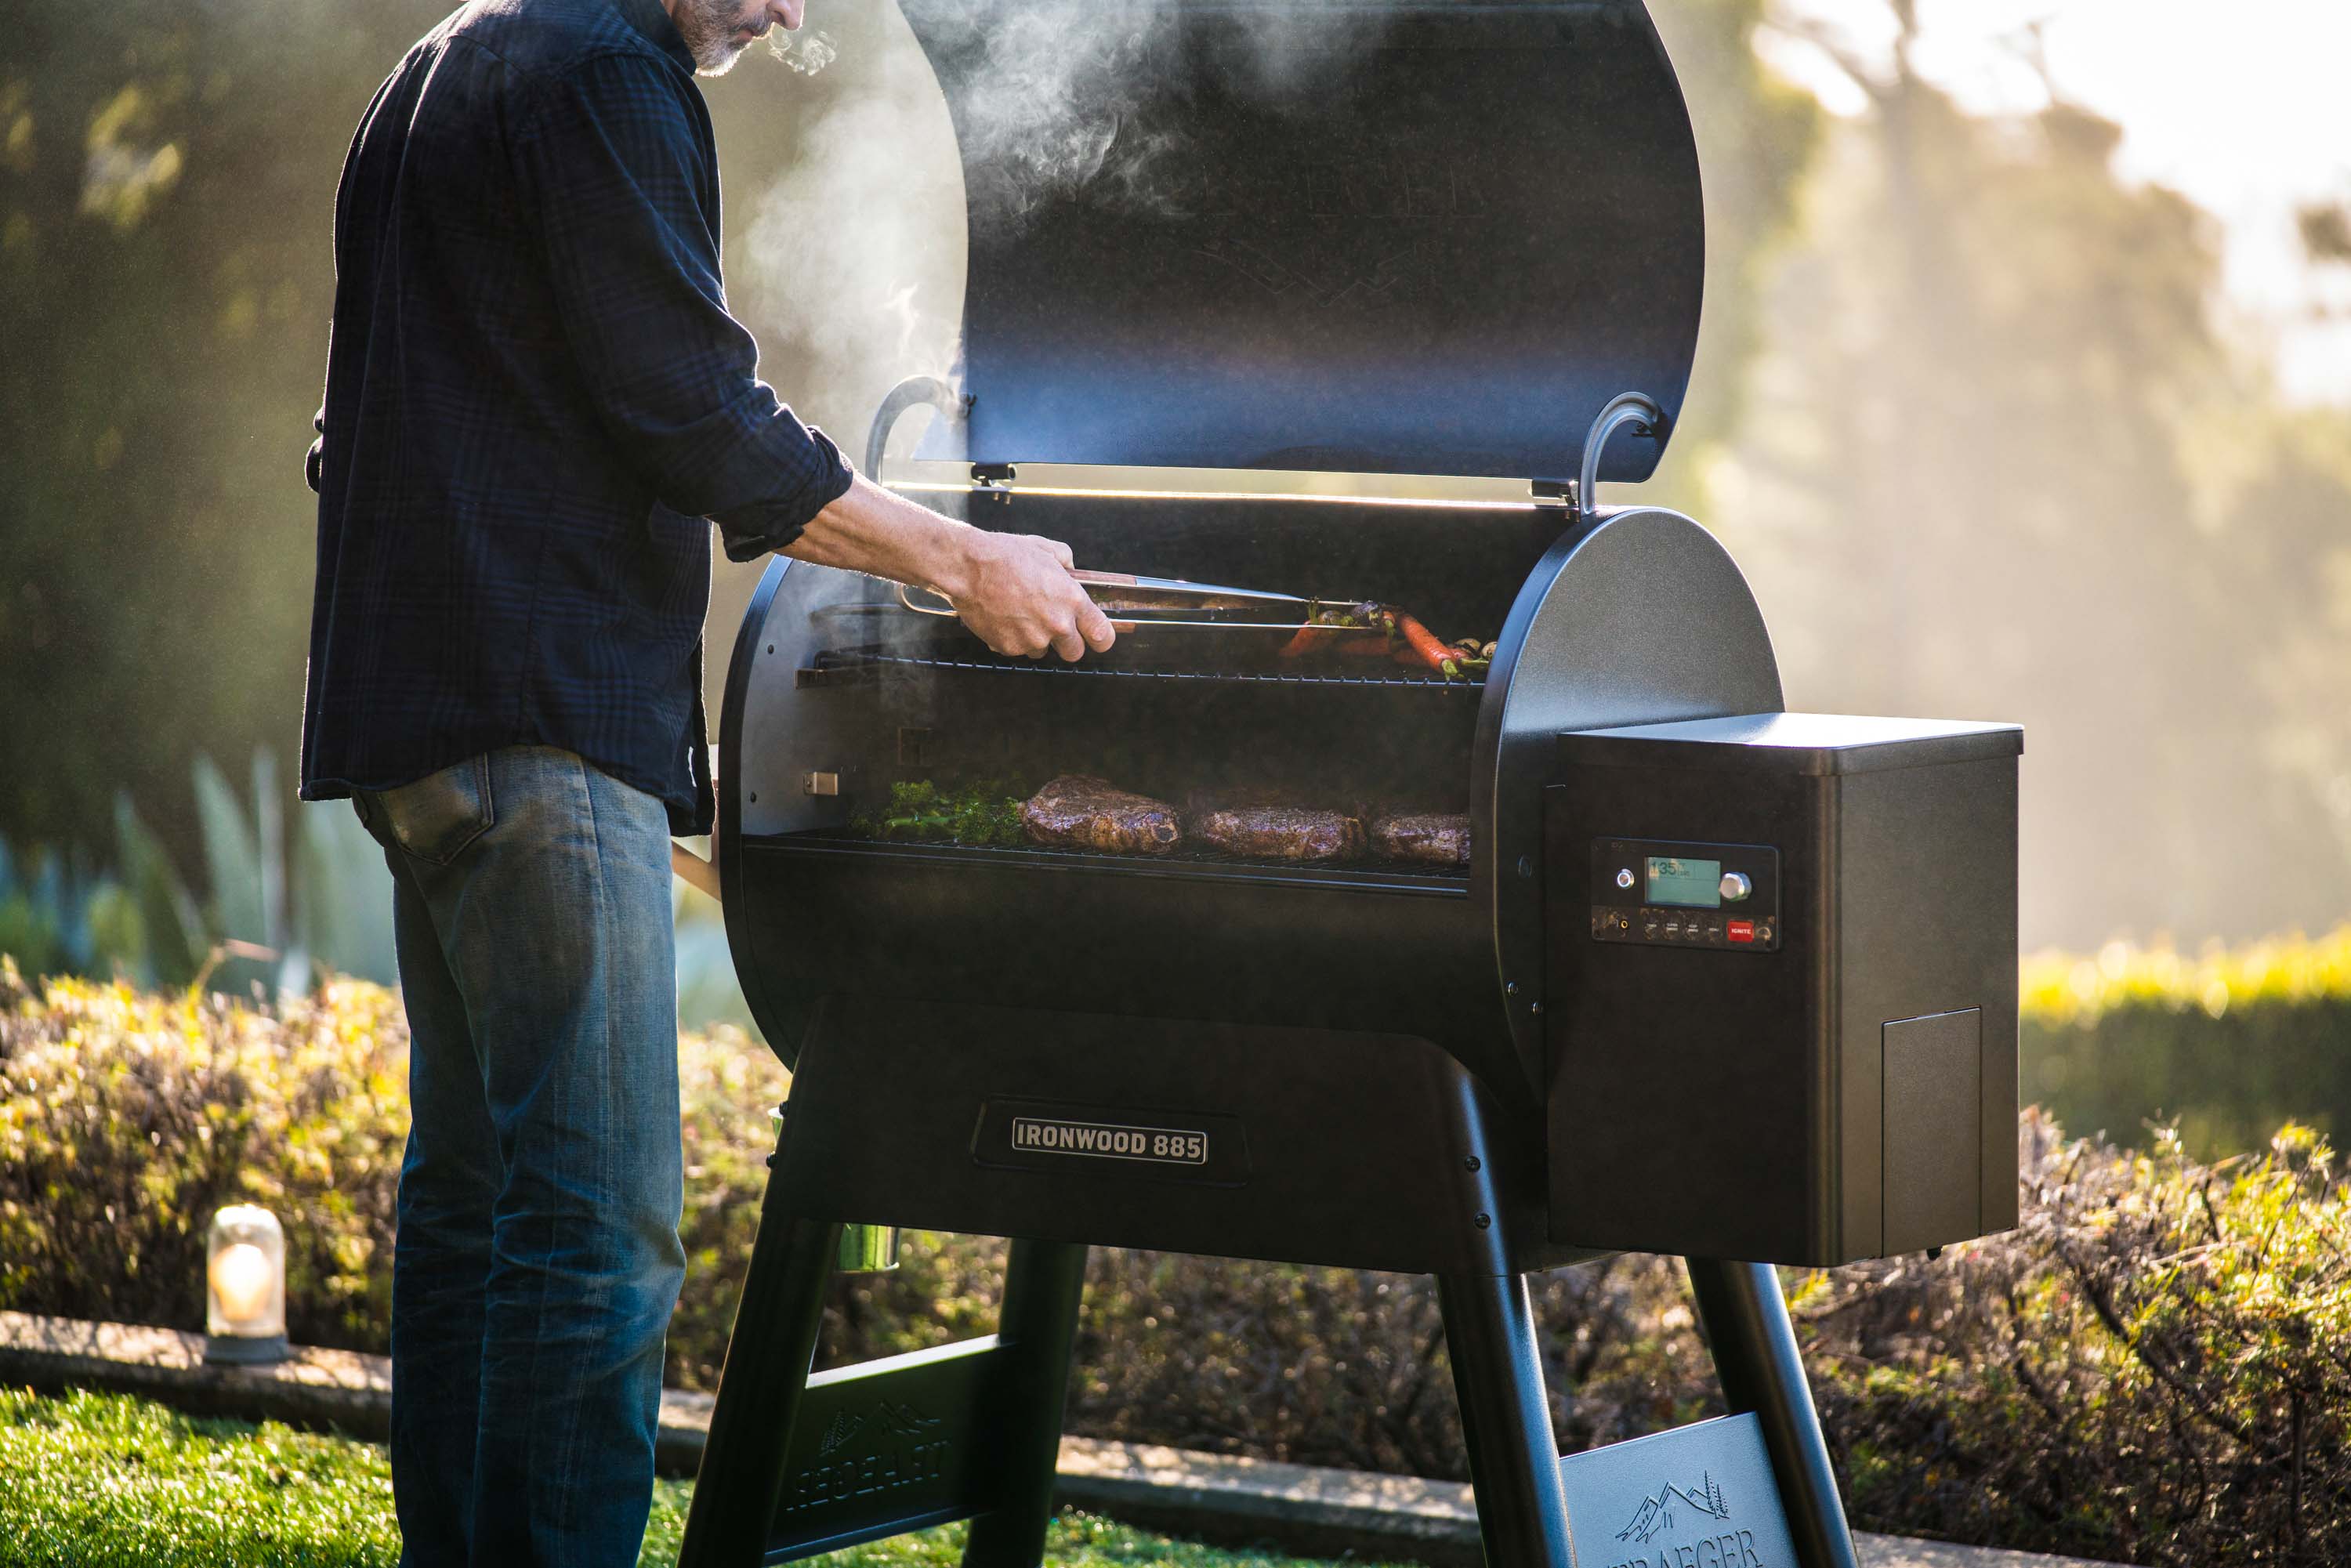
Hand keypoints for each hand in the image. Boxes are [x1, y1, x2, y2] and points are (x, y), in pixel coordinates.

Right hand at [943, 531, 1116, 661]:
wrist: (968, 567)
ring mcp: (1031, 639)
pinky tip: (1003, 617)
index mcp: (1071, 600)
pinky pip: (1017, 649)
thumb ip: (1065, 561)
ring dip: (1037, 639)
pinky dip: (1012, 638)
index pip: (1101, 634)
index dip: (1101, 638)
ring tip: (1020, 614)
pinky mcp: (1008, 648)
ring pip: (1042, 651)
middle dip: (1067, 643)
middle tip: (1054, 626)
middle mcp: (1056, 624)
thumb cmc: (1005, 555)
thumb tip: (1070, 569)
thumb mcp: (1044, 548)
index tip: (1097, 637)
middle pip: (1075, 653)